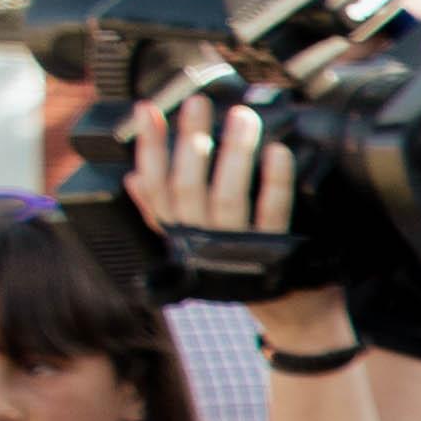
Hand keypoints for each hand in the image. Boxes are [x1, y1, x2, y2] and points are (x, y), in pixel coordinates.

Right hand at [145, 92, 310, 292]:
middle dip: (190, 140)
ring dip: (234, 153)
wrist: (289, 317)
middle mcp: (202, 243)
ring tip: (242, 116)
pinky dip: (274, 181)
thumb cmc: (239, 269)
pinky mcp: (276, 253)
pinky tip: (278, 152)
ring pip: (228, 197)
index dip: (148, 148)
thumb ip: (159, 212)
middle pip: (188, 187)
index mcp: (179, 235)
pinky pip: (273, 213)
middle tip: (199, 103)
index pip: (153, 187)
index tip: (148, 110)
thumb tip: (131, 178)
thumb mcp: (192, 244)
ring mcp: (238, 249)